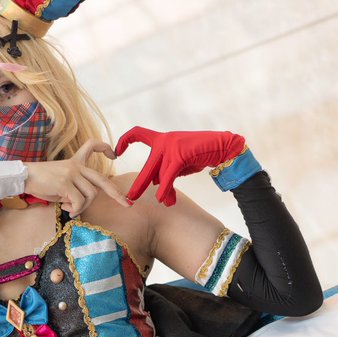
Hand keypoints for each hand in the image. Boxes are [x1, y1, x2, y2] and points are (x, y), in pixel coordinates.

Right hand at [24, 141, 131, 217]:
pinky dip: (76, 209)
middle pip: (102, 179)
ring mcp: (72, 174)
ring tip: (72, 209)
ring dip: (84, 206)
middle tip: (126, 204)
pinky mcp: (66, 183)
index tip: (114, 153)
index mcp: (75, 162)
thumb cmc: (41, 181)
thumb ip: (75, 189)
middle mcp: (76, 166)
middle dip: (116, 193)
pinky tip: (67, 210)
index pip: (91, 146)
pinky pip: (80, 201)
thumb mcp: (62, 183)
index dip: (104, 148)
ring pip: (91, 195)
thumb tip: (82, 204)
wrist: (24, 176)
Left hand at [114, 127, 245, 206]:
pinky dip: (166, 189)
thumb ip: (166, 173)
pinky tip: (165, 199)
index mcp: (161, 139)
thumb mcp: (179, 164)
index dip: (125, 140)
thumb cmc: (199, 154)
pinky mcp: (180, 154)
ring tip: (160, 203)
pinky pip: (168, 176)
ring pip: (159, 174)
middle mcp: (164, 140)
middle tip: (129, 198)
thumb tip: (157, 188)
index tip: (116, 152)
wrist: (220, 147)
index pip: (138, 133)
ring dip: (161, 192)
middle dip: (139, 184)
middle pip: (148, 166)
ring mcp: (171, 146)